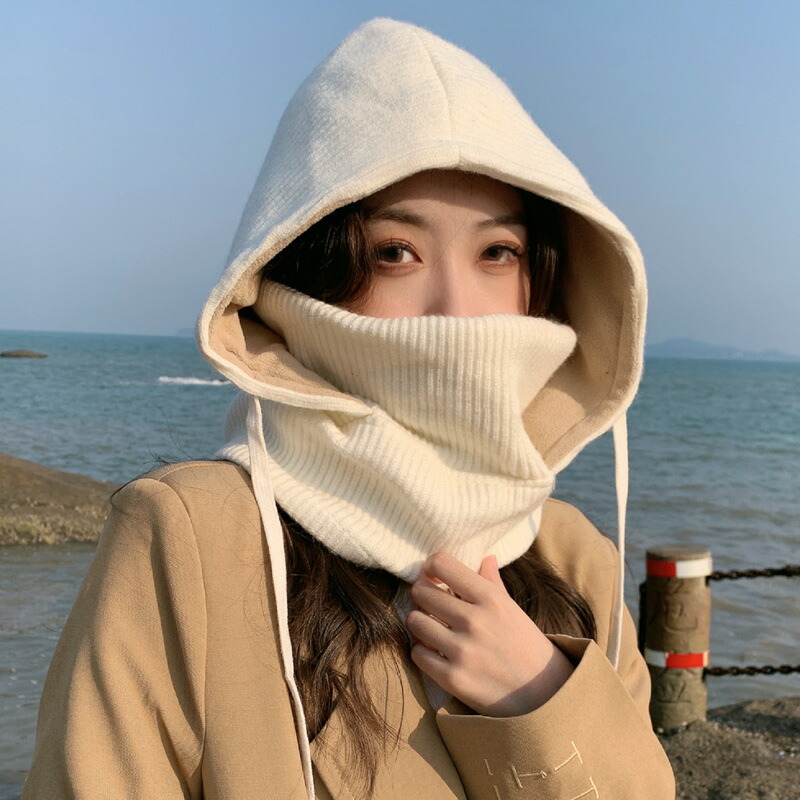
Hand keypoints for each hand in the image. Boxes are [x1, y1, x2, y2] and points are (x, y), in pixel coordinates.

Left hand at [407, 552, 573, 716]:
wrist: (544, 695)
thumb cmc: (525, 646)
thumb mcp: (512, 609)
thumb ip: (492, 582)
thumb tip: (486, 557)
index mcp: (490, 598)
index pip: (441, 564)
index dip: (430, 568)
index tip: (434, 577)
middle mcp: (475, 620)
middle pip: (421, 592)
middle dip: (422, 595)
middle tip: (430, 604)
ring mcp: (463, 651)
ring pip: (414, 621)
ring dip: (419, 623)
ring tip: (432, 627)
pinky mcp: (453, 679)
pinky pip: (417, 653)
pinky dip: (422, 651)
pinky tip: (435, 652)